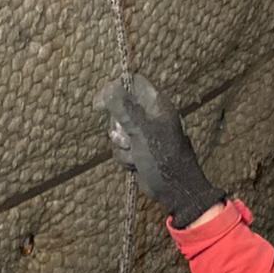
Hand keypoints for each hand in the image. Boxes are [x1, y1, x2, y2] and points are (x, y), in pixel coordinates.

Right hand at [94, 74, 223, 227]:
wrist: (173, 189)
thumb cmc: (163, 157)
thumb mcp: (142, 130)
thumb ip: (123, 109)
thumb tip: (106, 91)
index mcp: (156, 104)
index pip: (133, 83)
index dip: (115, 89)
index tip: (100, 102)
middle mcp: (149, 116)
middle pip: (120, 108)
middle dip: (118, 126)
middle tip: (126, 137)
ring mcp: (143, 134)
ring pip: (117, 131)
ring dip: (121, 145)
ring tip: (134, 154)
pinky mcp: (137, 150)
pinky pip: (120, 148)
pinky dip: (124, 157)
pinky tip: (135, 164)